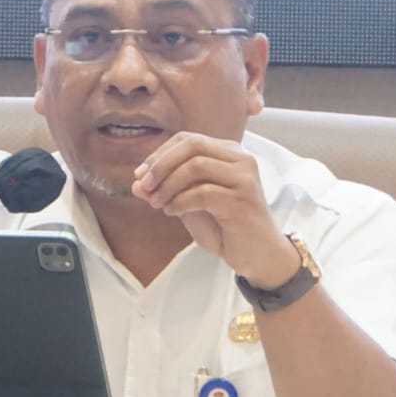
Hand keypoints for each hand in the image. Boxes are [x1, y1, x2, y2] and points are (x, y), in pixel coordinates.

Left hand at [131, 132, 298, 286]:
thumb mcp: (191, 206)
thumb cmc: (227, 228)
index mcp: (229, 153)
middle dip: (161, 164)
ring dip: (168, 185)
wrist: (259, 256)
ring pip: (195, 166)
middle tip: (145, 186)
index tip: (140, 175)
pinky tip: (173, 212)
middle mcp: (241, 159)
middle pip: (192, 145)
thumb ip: (167, 191)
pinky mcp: (242, 200)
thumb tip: (136, 183)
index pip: (187, 139)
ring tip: (158, 203)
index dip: (159, 154)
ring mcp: (244, 178)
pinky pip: (202, 192)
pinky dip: (180, 201)